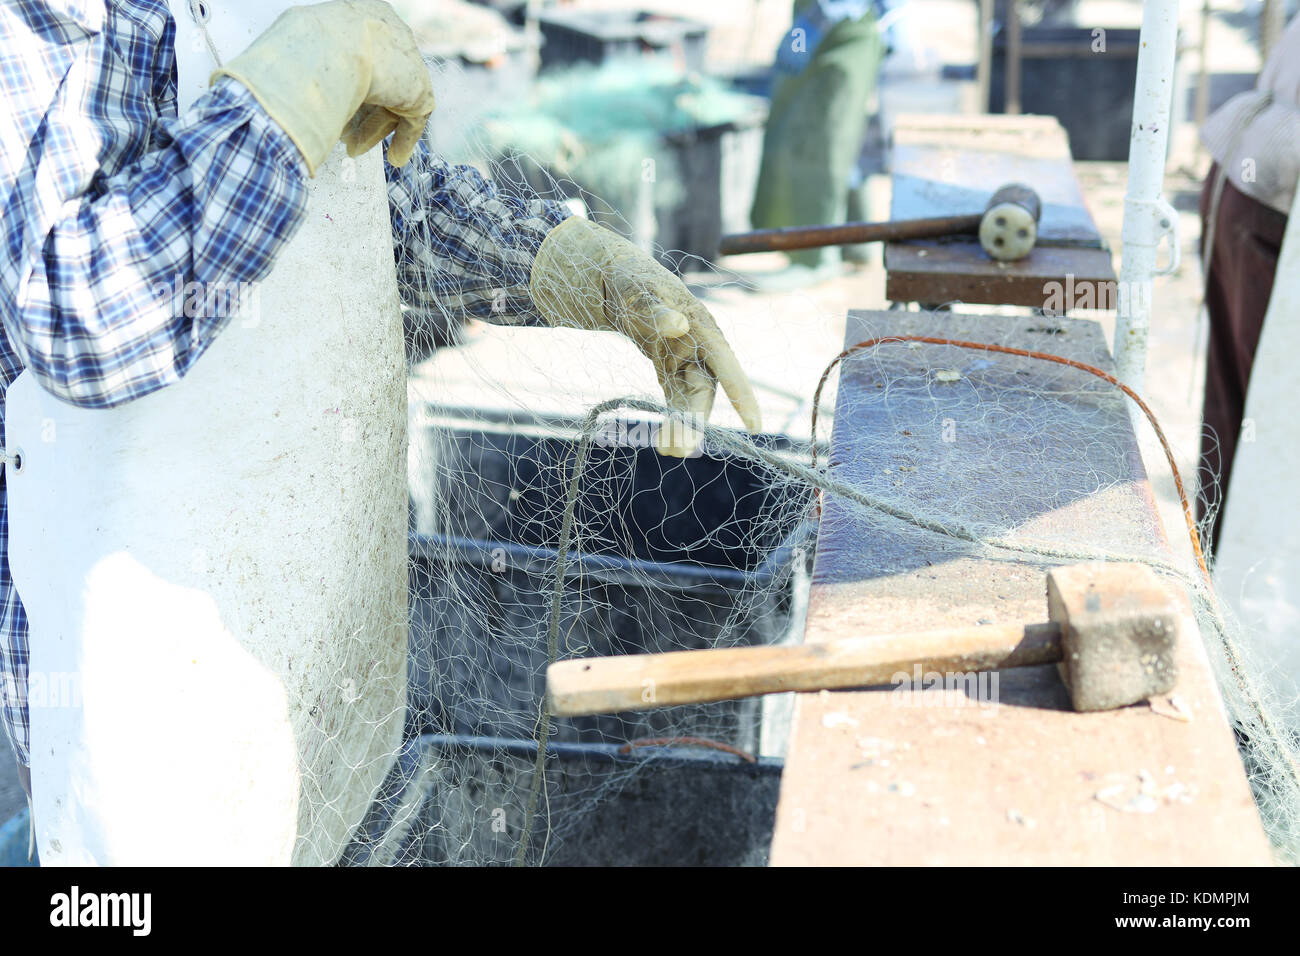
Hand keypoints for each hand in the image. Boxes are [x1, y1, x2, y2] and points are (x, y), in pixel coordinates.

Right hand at [214, 0, 435, 174]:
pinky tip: (395, 158)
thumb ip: (294, 60)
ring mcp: (405, 59)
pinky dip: (404, 139)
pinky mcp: (418, 88)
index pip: (355, 55)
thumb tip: (249, 83)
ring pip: (393, 99)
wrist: (327, 48)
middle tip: (344, 135)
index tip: (333, 107)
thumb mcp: (289, 42)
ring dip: (373, 127)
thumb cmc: (299, 46)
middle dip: (359, 109)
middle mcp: (384, 31)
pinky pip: (414, 117)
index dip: (345, 85)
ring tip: (356, 149)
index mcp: (354, 14)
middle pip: (376, 78)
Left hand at [530, 217, 760, 456]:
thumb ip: (656, 311)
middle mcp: (702, 350)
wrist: (621, 285)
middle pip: (706, 392)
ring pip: (691, 402)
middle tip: (678, 448)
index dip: (742, 394)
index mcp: (702, 329)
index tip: (754, 425)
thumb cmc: (635, 284)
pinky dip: (672, 419)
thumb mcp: (640, 294)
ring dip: (682, 426)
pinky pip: (676, 401)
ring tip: (666, 449)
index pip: (726, 364)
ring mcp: (687, 363)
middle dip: (696, 421)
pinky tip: (662, 441)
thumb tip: (677, 325)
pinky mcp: (672, 373)